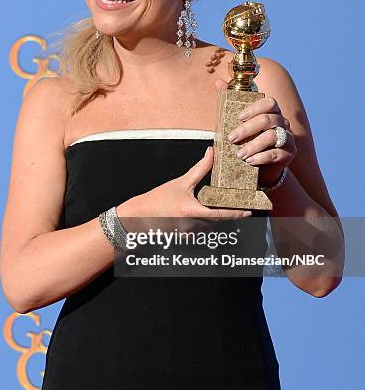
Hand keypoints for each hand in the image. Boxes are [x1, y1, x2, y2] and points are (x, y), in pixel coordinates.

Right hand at [118, 145, 251, 235]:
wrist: (139, 216)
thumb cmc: (158, 200)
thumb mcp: (180, 183)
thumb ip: (199, 169)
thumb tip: (211, 153)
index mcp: (193, 211)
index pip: (221, 214)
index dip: (237, 213)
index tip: (249, 211)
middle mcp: (193, 225)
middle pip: (218, 218)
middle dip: (226, 211)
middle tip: (236, 201)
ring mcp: (190, 233)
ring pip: (211, 224)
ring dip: (214, 215)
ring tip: (214, 204)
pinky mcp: (186, 237)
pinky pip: (202, 228)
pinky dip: (205, 220)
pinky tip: (199, 212)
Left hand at [214, 79, 296, 186]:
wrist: (260, 167)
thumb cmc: (247, 140)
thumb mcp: (236, 122)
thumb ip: (228, 101)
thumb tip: (218, 82)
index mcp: (272, 112)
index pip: (269, 103)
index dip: (255, 108)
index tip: (239, 116)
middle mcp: (282, 122)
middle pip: (267, 120)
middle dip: (247, 129)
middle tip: (231, 138)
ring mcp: (287, 138)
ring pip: (272, 136)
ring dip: (253, 145)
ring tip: (239, 154)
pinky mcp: (288, 154)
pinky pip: (276, 153)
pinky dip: (262, 157)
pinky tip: (250, 161)